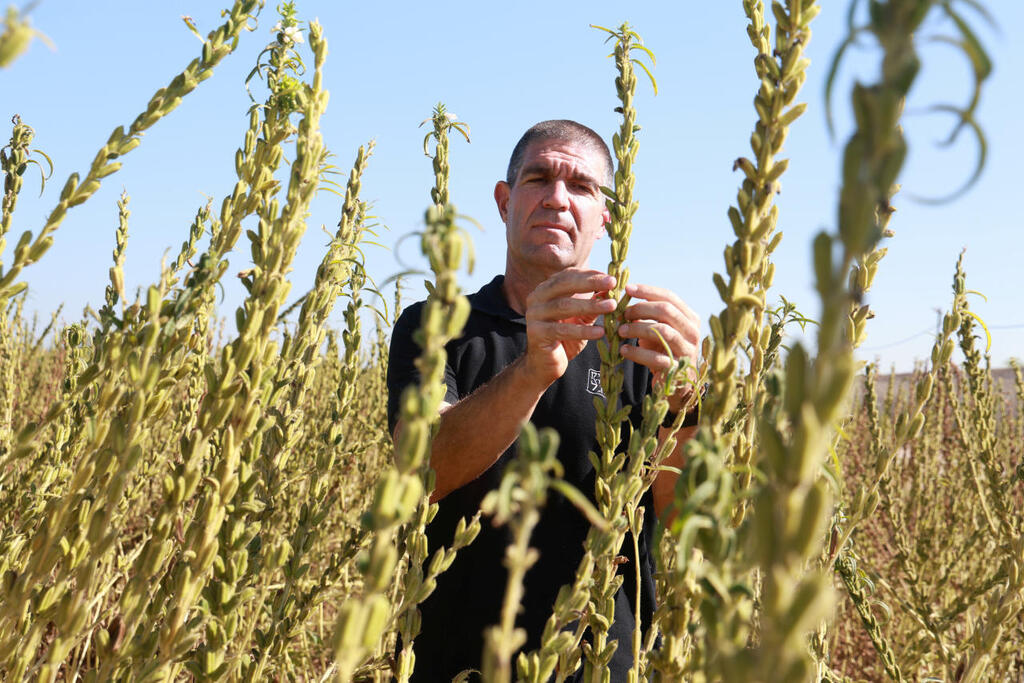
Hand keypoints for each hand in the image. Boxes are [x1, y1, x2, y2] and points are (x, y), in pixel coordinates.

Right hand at [523, 268, 616, 386]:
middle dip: (590, 283)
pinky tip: (600, 333)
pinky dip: (583, 331)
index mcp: (546, 289)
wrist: (544, 364)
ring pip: (564, 306)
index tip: (611, 278)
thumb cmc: (564, 338)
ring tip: (611, 306)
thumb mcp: (581, 318)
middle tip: (611, 283)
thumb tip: (611, 288)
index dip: (590, 275)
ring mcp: (534, 315)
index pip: (568, 276)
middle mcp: (536, 298)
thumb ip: (592, 303)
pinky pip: (562, 330)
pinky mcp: (536, 333)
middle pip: (564, 285)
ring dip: (590, 305)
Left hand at [618, 282, 700, 411]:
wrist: (676, 386)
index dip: (648, 291)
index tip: (627, 289)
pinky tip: (623, 350)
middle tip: (622, 314)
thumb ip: (647, 315)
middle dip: (641, 309)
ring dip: (637, 328)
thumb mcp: (658, 330)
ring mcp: (687, 351)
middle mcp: (692, 332)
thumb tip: (623, 298)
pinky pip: (655, 357)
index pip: (670, 297)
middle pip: (666, 310)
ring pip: (662, 331)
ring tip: (620, 331)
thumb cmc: (664, 351)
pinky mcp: (677, 369)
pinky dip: (636, 352)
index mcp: (690, 318)